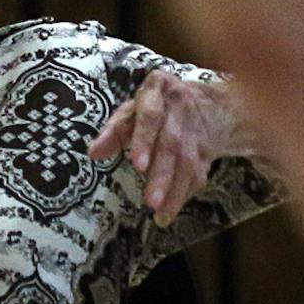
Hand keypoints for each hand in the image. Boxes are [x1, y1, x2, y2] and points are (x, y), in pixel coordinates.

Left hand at [87, 70, 238, 225]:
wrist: (209, 103)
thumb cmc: (159, 104)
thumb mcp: (134, 108)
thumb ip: (115, 130)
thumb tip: (94, 153)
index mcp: (158, 90)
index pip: (151, 116)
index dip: (145, 140)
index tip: (138, 165)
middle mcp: (181, 107)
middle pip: (171, 143)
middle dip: (162, 174)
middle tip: (150, 201)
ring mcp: (198, 129)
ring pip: (187, 163)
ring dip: (174, 191)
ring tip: (159, 213)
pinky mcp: (207, 150)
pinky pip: (198, 175)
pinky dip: (183, 195)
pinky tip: (169, 211)